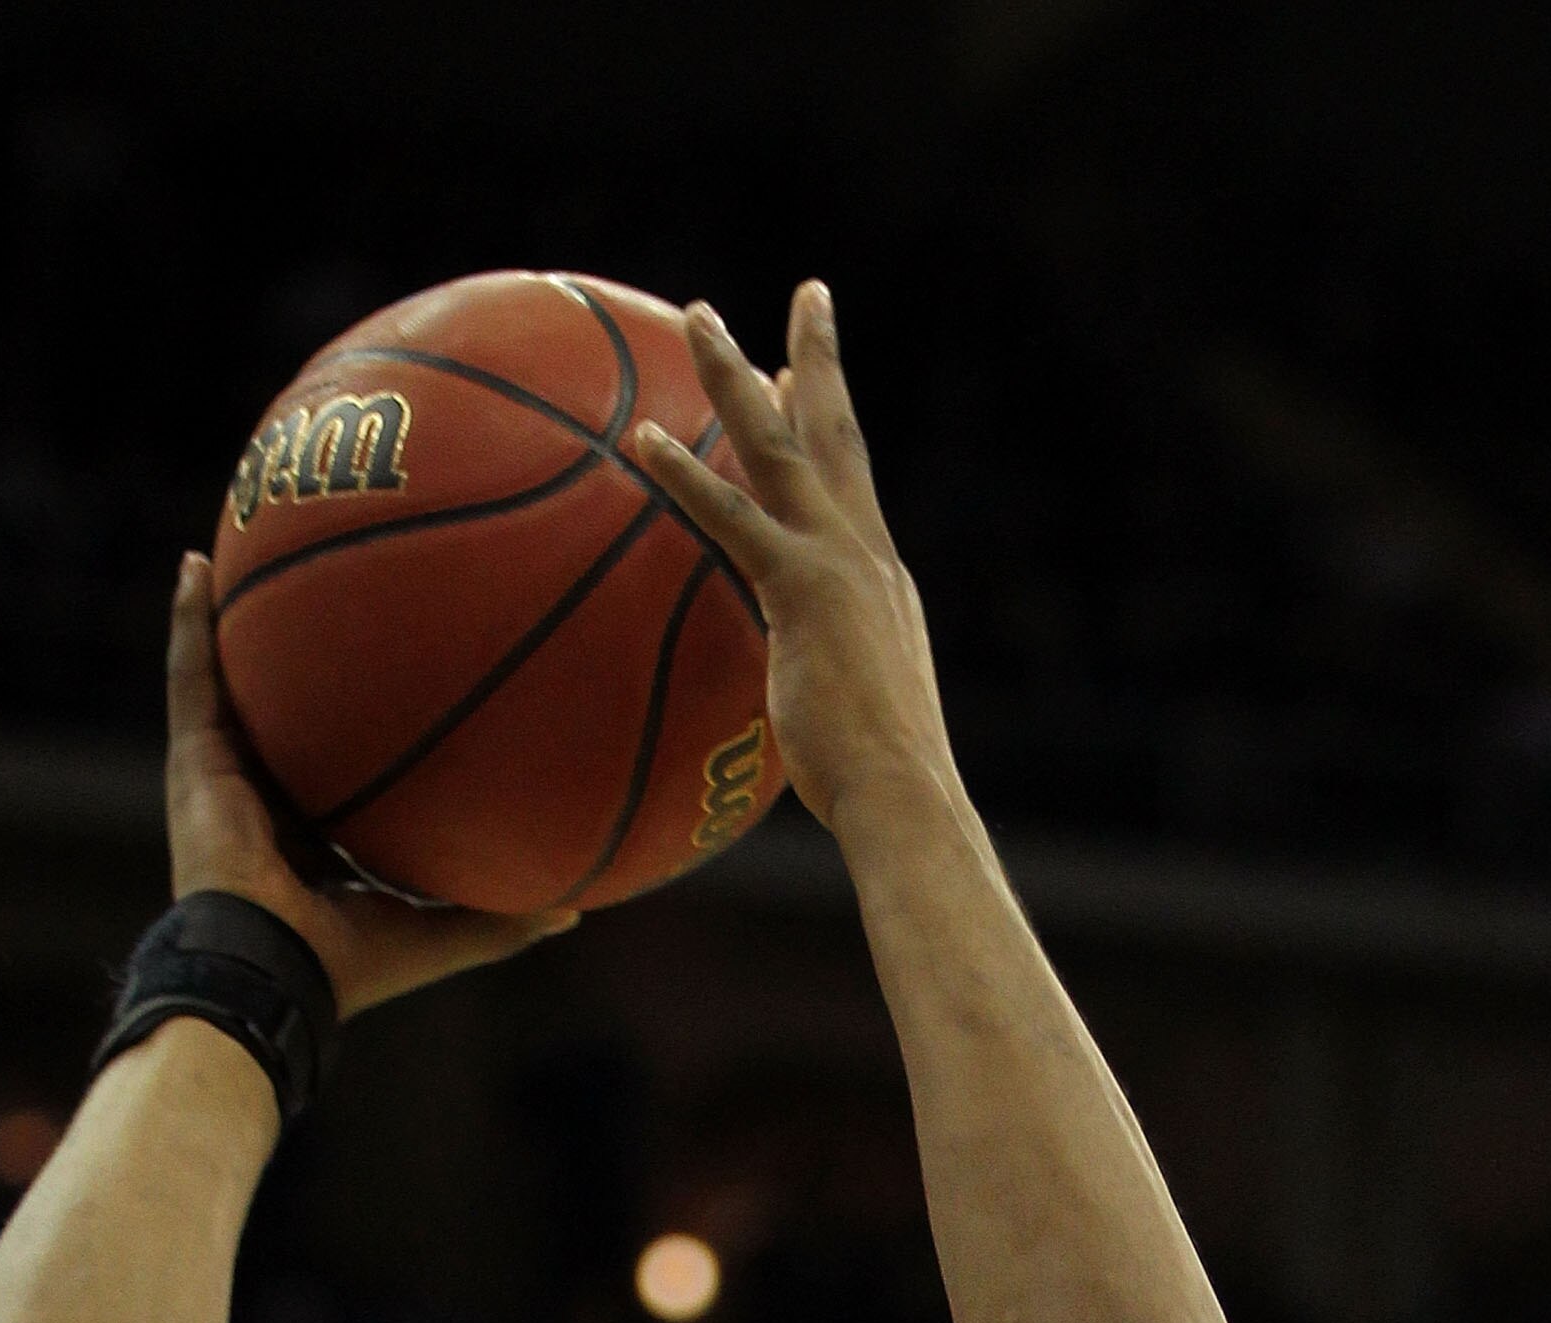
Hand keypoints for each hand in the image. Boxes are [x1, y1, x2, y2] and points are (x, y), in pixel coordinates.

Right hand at [164, 558, 570, 1016]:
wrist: (273, 972)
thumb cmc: (350, 964)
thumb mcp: (440, 934)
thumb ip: (500, 919)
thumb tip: (577, 912)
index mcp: (313, 843)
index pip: (336, 771)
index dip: (357, 732)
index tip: (389, 683)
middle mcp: (262, 803)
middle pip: (282, 715)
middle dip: (295, 660)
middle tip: (325, 593)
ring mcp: (220, 778)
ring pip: (225, 680)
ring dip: (227, 617)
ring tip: (242, 547)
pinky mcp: (191, 760)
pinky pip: (191, 674)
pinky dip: (190, 619)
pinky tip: (199, 563)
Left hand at [633, 286, 957, 838]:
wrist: (906, 799)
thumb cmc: (878, 788)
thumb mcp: (851, 723)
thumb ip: (819, 690)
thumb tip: (792, 716)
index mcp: (882, 580)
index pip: (851, 483)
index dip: (828, 422)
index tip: (801, 373)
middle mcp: (867, 554)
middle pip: (838, 432)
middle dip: (817, 356)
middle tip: (806, 295)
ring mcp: (837, 564)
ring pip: (782, 447)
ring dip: (739, 375)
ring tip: (700, 315)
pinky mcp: (802, 590)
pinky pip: (734, 519)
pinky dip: (688, 476)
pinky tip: (645, 440)